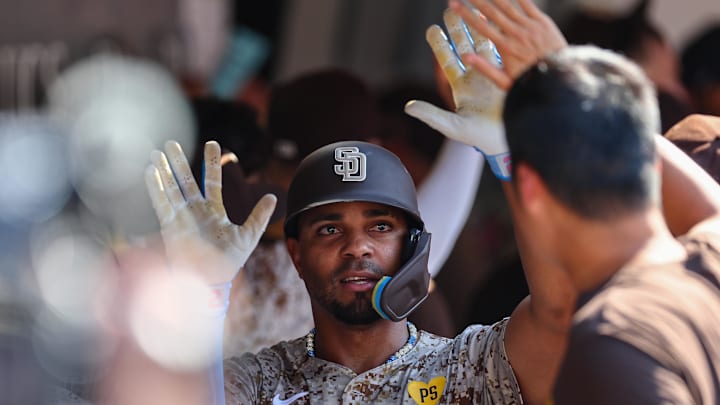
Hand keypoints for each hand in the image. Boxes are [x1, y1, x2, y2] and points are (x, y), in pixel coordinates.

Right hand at [145, 140, 276, 284]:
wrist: (211, 281)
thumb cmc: (229, 261)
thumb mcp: (249, 236)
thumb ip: (258, 216)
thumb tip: (273, 196)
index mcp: (214, 210)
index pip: (213, 180)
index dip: (212, 163)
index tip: (213, 144)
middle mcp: (195, 210)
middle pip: (186, 180)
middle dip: (178, 162)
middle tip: (171, 142)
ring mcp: (181, 217)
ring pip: (171, 188)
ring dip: (163, 171)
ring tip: (156, 152)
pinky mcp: (170, 226)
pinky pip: (161, 203)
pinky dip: (155, 187)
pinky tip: (151, 171)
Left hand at [405, 8, 510, 179]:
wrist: (509, 140)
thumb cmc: (480, 138)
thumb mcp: (452, 126)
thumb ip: (431, 115)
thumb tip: (408, 107)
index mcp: (462, 86)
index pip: (447, 59)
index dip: (440, 44)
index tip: (433, 28)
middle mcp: (477, 76)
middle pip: (465, 45)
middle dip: (457, 27)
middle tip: (450, 8)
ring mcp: (494, 74)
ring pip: (485, 43)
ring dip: (479, 25)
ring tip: (475, 7)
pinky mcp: (510, 74)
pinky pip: (505, 50)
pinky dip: (501, 35)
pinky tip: (500, 20)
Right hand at [449, 0, 566, 89]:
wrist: (559, 78)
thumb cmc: (530, 81)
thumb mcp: (504, 81)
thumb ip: (485, 68)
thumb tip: (466, 57)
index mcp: (505, 47)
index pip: (481, 26)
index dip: (466, 13)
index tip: (454, 4)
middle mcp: (516, 33)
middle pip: (492, 11)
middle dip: (476, 0)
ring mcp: (530, 26)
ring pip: (508, 5)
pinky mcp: (542, 22)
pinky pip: (528, 4)